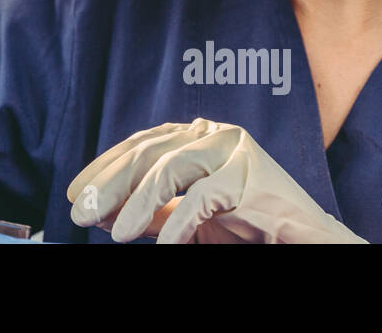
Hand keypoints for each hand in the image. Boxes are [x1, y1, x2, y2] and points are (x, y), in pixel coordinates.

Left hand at [67, 118, 366, 243]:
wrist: (305, 240)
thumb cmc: (247, 227)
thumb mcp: (188, 216)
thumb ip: (150, 210)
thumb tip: (100, 211)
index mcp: (197, 136)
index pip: (140, 144)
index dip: (104, 167)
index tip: (76, 193)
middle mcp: (213, 134)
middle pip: (149, 152)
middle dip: (110, 184)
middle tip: (82, 212)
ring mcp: (234, 149)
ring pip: (172, 167)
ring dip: (138, 203)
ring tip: (117, 233)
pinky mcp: (251, 174)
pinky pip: (204, 197)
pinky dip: (178, 224)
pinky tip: (160, 246)